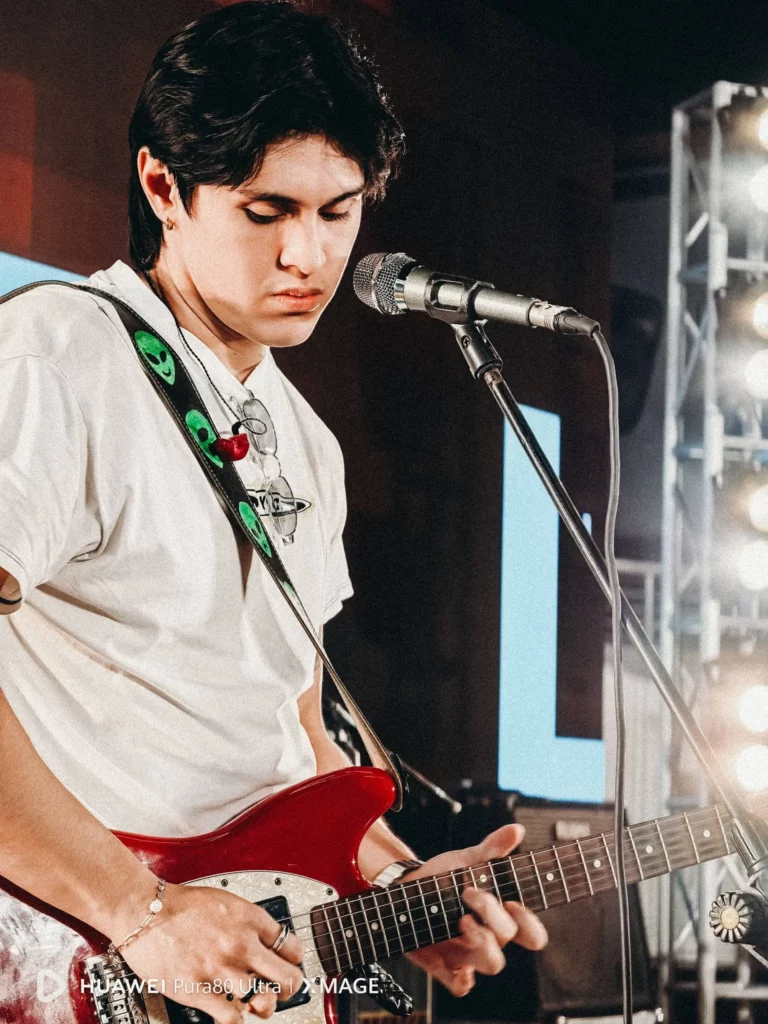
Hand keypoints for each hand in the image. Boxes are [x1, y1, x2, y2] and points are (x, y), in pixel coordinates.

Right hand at [109, 881, 304, 1022]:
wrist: (145, 911)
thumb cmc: (180, 905)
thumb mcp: (226, 902)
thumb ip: (248, 922)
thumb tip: (264, 941)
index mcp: (250, 919)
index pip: (292, 946)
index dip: (293, 959)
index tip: (287, 964)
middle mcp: (241, 944)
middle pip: (288, 978)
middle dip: (288, 988)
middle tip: (279, 989)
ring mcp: (221, 969)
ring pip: (262, 1000)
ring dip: (259, 1004)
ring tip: (252, 1000)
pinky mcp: (199, 990)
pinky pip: (232, 1017)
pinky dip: (235, 1018)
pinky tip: (231, 1010)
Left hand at [403, 825, 547, 996]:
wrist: (403, 890)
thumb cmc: (442, 879)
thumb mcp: (466, 861)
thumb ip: (492, 850)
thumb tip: (516, 830)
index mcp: (500, 917)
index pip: (531, 934)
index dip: (530, 923)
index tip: (513, 901)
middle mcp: (489, 938)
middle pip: (509, 939)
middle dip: (494, 915)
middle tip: (470, 893)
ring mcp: (468, 955)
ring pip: (493, 963)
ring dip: (482, 941)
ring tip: (461, 919)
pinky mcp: (444, 966)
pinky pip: (461, 986)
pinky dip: (462, 981)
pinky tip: (460, 968)